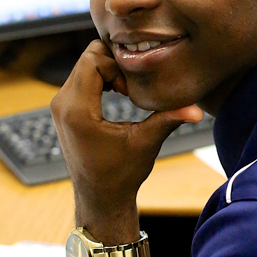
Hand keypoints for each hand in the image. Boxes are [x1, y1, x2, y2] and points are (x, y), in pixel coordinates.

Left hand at [50, 40, 202, 241]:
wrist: (100, 198)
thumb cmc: (120, 175)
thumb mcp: (146, 143)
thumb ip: (168, 119)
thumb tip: (197, 110)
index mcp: (77, 110)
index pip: (92, 60)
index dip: (116, 66)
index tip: (130, 89)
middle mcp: (61, 104)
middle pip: (86, 58)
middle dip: (113, 65)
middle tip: (131, 87)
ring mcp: (59, 106)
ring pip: (83, 66)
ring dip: (107, 72)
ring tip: (126, 91)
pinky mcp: (63, 109)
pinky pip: (80, 78)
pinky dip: (100, 79)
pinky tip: (117, 94)